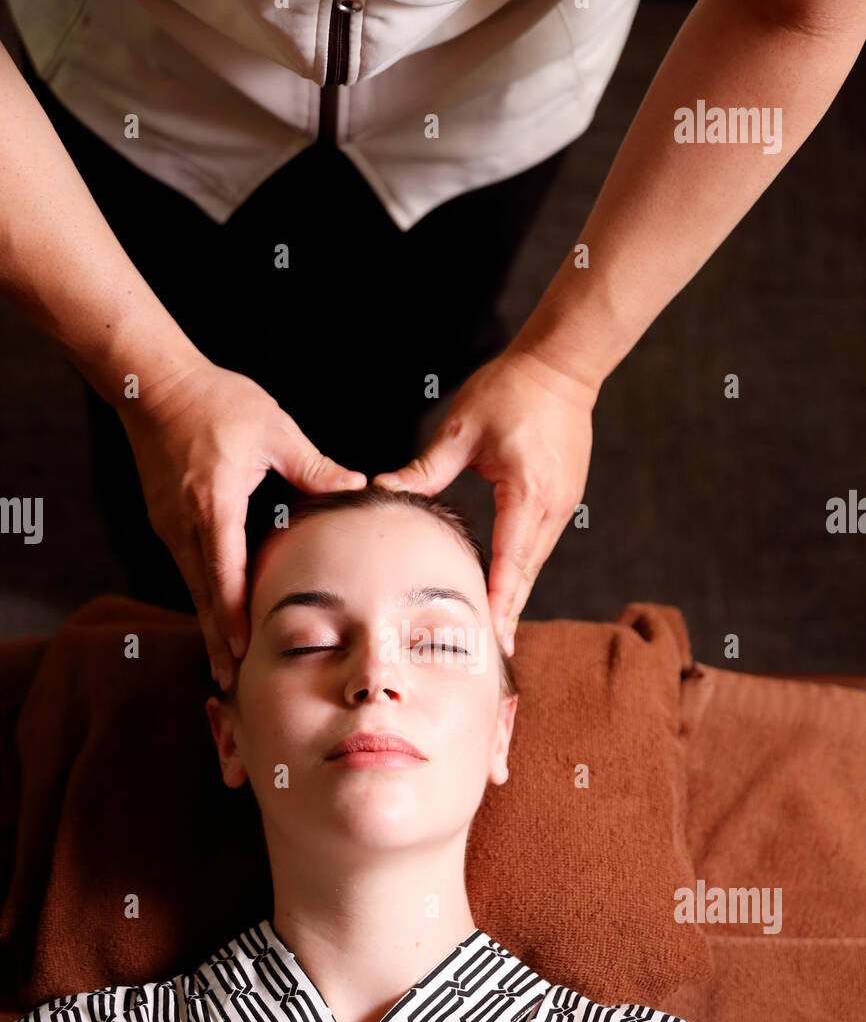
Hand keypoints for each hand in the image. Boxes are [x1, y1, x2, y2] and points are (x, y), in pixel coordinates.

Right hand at [117, 356, 366, 685]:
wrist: (154, 381)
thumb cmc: (214, 400)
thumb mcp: (274, 428)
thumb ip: (314, 466)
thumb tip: (356, 486)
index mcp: (213, 505)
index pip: (223, 573)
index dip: (234, 617)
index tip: (243, 652)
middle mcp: (184, 524)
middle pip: (203, 596)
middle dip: (218, 641)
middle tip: (231, 682)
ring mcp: (170, 525)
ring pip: (194, 587)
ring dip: (210, 625)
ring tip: (225, 663)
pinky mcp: (166, 521)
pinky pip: (190, 568)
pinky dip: (205, 598)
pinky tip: (219, 617)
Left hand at [371, 346, 597, 654]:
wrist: (563, 364)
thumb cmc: (512, 388)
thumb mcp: (463, 425)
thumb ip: (426, 467)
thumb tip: (384, 489)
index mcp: (527, 492)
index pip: (510, 560)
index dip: (499, 601)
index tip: (490, 636)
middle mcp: (550, 506)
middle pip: (526, 574)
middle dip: (509, 615)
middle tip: (494, 657)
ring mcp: (561, 504)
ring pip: (533, 563)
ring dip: (516, 597)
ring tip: (497, 635)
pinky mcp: (561, 498)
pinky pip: (537, 545)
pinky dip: (521, 573)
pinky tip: (506, 592)